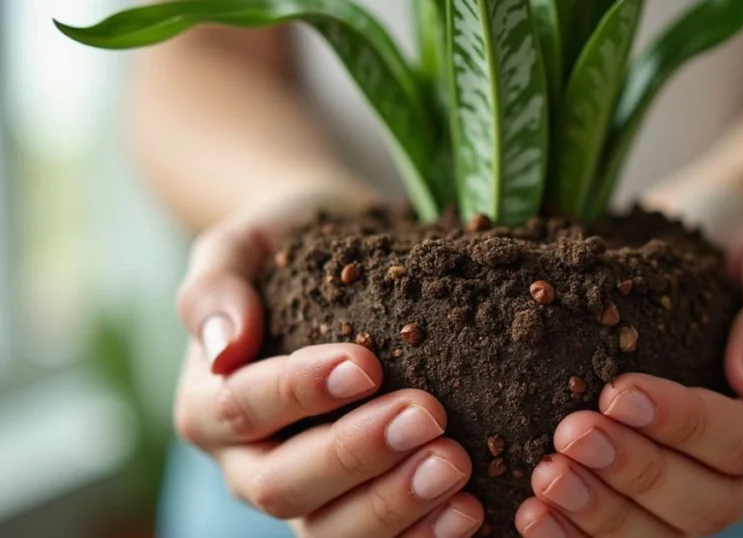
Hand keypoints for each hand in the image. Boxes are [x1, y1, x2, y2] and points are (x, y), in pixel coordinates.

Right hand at [172, 188, 483, 537]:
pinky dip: (422, 536)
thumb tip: (222, 346)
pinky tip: (470, 511)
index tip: (365, 364)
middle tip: (427, 416)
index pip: (240, 409)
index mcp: (210, 404)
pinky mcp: (357, 508)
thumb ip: (216, 285)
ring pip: (329, 530)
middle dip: (355, 455)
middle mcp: (249, 463)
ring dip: (394, 505)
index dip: (298, 393)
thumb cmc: (294, 248)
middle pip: (283, 485)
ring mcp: (305, 496)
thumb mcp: (247, 243)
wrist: (343, 258)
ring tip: (456, 468)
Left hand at [516, 185, 742, 535]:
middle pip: (706, 502)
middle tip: (569, 437)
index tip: (617, 392)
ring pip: (663, 531)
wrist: (698, 252)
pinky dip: (580, 532)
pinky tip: (532, 517)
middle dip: (634, 474)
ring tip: (545, 483)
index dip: (684, 426)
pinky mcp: (656, 496)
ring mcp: (706, 490)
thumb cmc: (736, 250)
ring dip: (601, 515)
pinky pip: (627, 531)